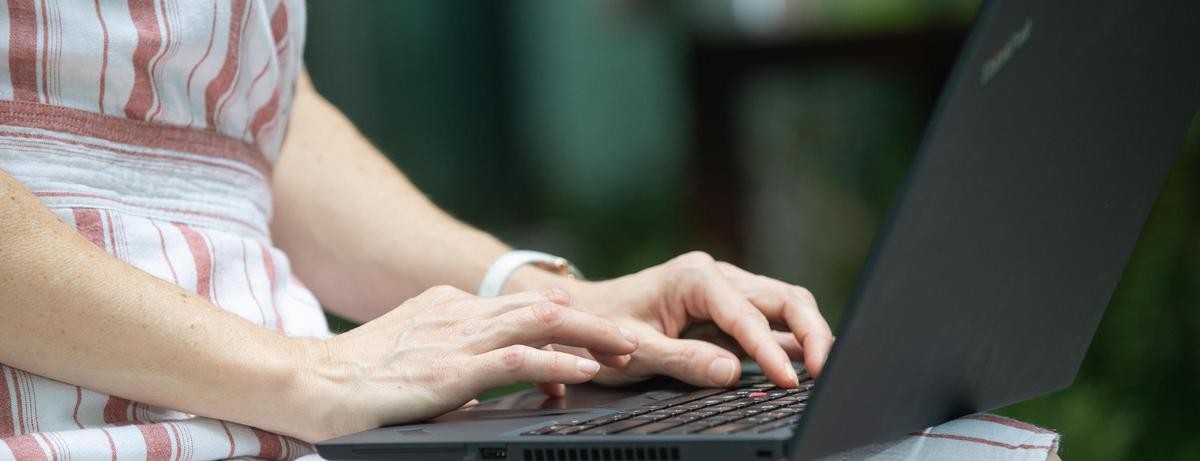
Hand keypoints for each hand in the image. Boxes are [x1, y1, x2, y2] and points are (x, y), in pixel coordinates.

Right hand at [294, 285, 637, 441]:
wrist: (305, 382)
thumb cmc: (353, 379)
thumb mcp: (413, 358)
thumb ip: (454, 362)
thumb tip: (490, 386)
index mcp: (450, 307)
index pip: (522, 310)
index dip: (565, 325)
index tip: (595, 344)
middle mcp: (459, 312)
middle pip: (542, 309)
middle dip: (593, 324)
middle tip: (630, 341)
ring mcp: (456, 337)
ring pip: (540, 324)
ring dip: (589, 337)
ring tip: (625, 350)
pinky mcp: (450, 368)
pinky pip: (516, 360)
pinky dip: (556, 364)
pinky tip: (582, 373)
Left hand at [546, 251, 832, 392]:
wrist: (581, 314)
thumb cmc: (602, 330)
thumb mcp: (637, 351)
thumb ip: (684, 361)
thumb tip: (732, 372)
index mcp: (695, 277)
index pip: (747, 315)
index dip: (771, 350)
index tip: (789, 381)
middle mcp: (716, 275)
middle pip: (783, 298)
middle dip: (811, 333)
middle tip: (826, 372)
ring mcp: (725, 289)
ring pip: (784, 305)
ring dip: (807, 334)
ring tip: (826, 369)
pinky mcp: (728, 307)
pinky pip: (768, 320)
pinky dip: (790, 340)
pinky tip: (805, 365)